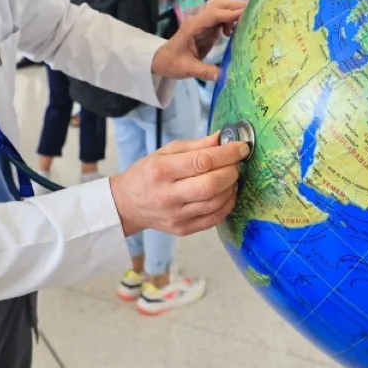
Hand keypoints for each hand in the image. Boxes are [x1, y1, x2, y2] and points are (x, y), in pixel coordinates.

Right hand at [109, 133, 247, 235]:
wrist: (127, 205)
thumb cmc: (147, 174)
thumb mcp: (165, 152)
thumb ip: (196, 146)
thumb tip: (223, 138)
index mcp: (161, 170)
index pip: (202, 161)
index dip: (227, 154)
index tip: (241, 148)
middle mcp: (168, 195)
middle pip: (211, 185)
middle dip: (231, 172)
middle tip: (236, 164)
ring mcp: (176, 215)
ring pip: (216, 203)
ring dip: (231, 187)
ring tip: (231, 177)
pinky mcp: (183, 229)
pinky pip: (214, 218)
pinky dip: (227, 204)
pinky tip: (227, 193)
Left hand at [151, 0, 244, 81]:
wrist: (162, 61)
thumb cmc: (171, 63)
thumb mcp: (187, 69)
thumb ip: (205, 71)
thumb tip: (224, 76)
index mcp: (193, 27)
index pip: (213, 15)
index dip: (230, 13)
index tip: (246, 14)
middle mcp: (199, 21)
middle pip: (218, 5)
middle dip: (235, 5)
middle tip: (253, 12)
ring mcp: (203, 24)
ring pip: (220, 9)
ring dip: (233, 11)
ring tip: (246, 22)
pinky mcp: (206, 29)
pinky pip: (220, 19)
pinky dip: (230, 20)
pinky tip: (233, 32)